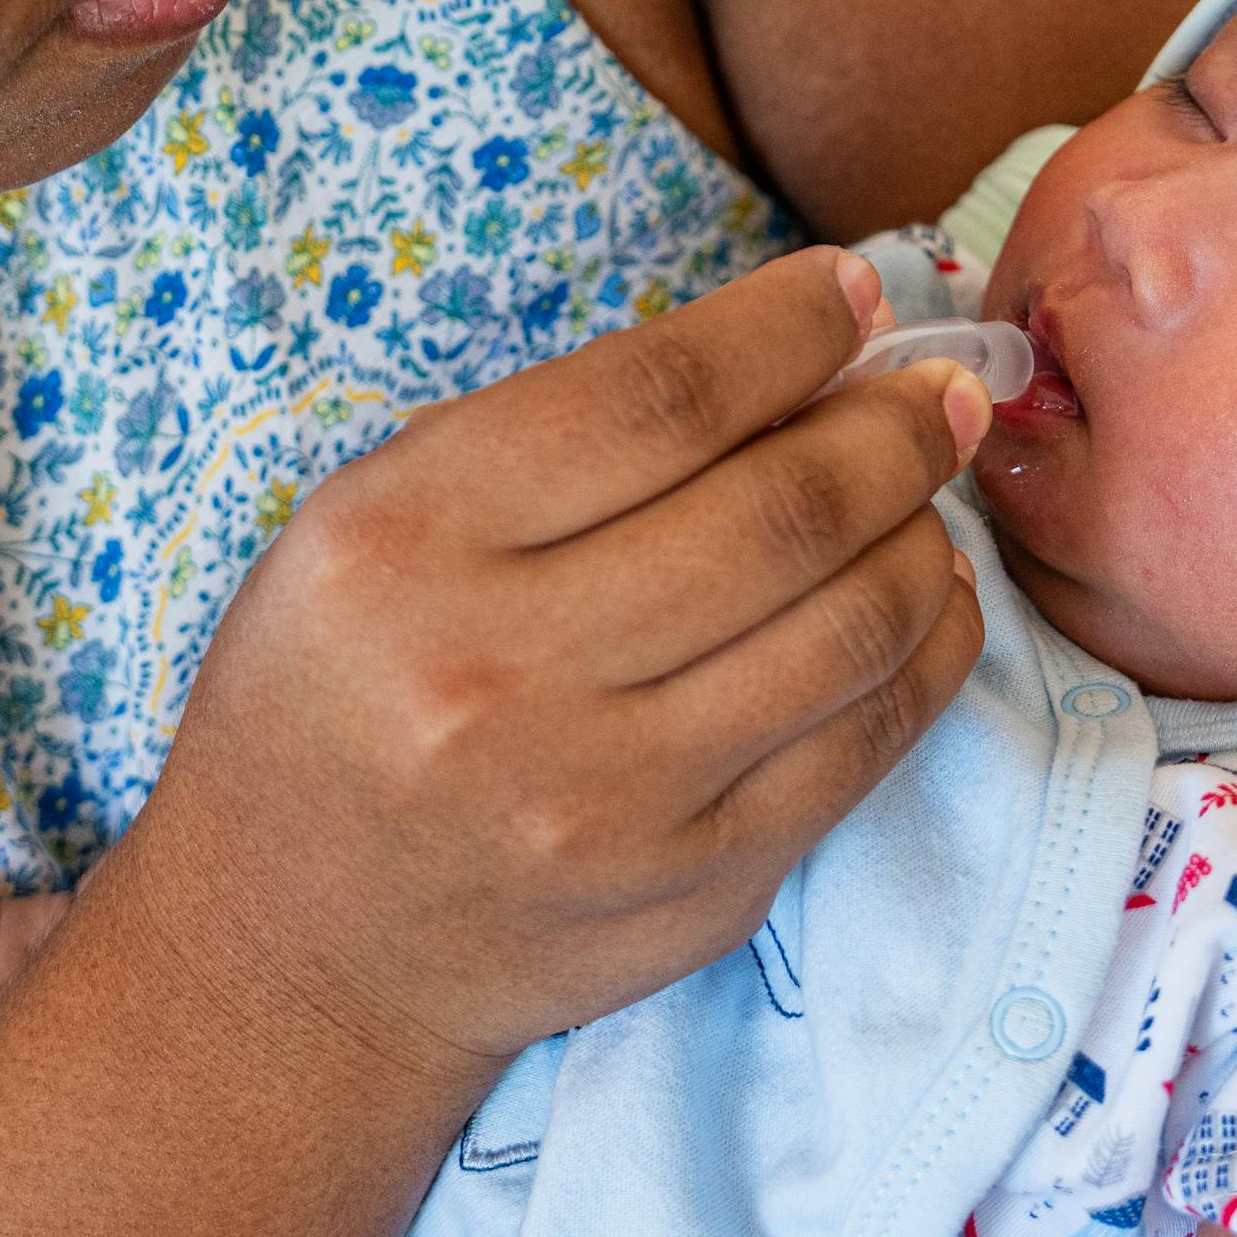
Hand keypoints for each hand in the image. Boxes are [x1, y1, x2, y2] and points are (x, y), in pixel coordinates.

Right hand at [109, 245, 993, 1080]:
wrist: (301, 944)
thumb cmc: (336, 696)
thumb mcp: (369, 523)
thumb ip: (547, 440)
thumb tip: (780, 357)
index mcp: (407, 542)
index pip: (658, 399)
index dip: (788, 330)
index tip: (853, 292)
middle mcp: (502, 671)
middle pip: (777, 510)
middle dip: (891, 429)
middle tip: (935, 394)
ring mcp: (609, 797)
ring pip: (848, 628)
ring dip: (921, 536)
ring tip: (927, 495)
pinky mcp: (694, 888)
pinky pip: (863, 746)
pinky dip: (926, 653)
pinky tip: (928, 601)